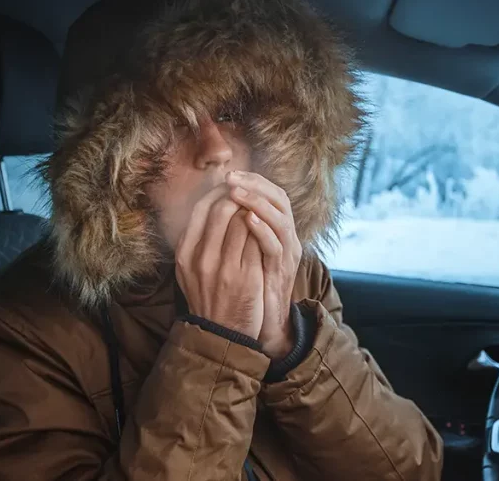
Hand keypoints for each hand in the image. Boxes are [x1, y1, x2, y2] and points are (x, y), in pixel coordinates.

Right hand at [176, 184, 264, 339]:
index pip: (201, 208)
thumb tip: (209, 205)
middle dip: (239, 196)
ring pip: (242, 221)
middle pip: (221, 209)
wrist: (221, 335)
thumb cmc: (209, 298)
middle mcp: (201, 259)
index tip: (231, 188)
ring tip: (260, 208)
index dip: (218, 193)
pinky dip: (263, 229)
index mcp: (185, 254)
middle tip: (250, 194)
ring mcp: (224, 268)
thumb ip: (195, 242)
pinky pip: (257, 241)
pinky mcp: (246, 277)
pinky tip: (268, 227)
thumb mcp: (190, 271)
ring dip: (253, 210)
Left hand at [226, 171, 302, 358]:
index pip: (271, 192)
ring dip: (257, 202)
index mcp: (276, 229)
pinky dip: (263, 230)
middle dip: (254, 185)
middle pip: (279, 198)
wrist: (262, 324)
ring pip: (280, 218)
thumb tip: (211, 204)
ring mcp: (287, 254)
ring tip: (236, 192)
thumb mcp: (239, 253)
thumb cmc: (248, 287)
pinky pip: (276, 245)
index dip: (251, 180)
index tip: (228, 173)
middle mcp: (286, 237)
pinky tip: (248, 219)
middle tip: (231, 178)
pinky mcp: (283, 271)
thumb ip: (233, 229)